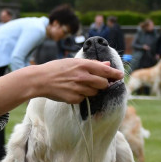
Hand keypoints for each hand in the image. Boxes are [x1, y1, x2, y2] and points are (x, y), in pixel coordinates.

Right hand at [0, 58, 123, 115]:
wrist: (39, 80)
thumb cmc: (56, 69)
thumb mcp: (73, 62)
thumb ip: (91, 64)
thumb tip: (107, 64)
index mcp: (83, 65)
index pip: (105, 70)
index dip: (115, 74)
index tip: (121, 76)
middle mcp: (83, 76)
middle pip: (103, 84)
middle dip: (102, 84)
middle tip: (97, 83)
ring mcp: (78, 88)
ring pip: (94, 93)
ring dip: (91, 91)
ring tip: (79, 86)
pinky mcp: (73, 98)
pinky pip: (83, 99)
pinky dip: (80, 97)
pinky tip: (71, 91)